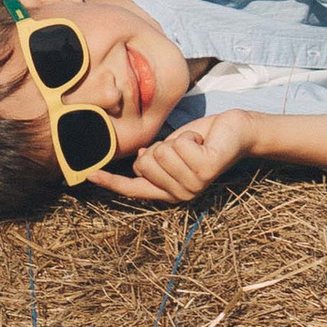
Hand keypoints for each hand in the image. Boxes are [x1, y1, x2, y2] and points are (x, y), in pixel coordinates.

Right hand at [89, 113, 254, 208]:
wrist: (237, 132)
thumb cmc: (204, 141)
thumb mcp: (173, 149)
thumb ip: (154, 160)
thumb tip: (139, 158)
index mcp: (169, 191)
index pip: (133, 189)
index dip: (110, 182)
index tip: (88, 175)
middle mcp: (180, 194)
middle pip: (144, 162)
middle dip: (160, 146)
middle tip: (184, 147)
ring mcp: (193, 186)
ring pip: (160, 152)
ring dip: (177, 140)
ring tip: (196, 145)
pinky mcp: (204, 171)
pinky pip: (177, 144)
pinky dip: (189, 135)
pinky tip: (204, 143)